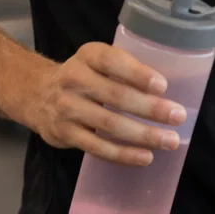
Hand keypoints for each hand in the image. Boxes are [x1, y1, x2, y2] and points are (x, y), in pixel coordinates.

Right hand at [28, 42, 185, 166]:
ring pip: (110, 125)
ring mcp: (68, 108)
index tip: (162, 86)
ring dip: (143, 135)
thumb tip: (169, 88)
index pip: (112, 61)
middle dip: (150, 108)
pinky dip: (124, 154)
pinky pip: (98, 148)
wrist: (37, 94)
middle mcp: (74, 79)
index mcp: (88, 56)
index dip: (138, 73)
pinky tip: (145, 157)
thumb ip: (125, 69)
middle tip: (177, 116)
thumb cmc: (83, 77)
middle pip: (116, 96)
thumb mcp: (97, 61)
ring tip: (170, 141)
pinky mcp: (65, 134)